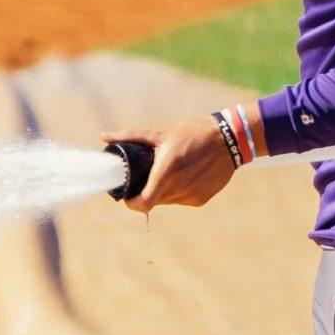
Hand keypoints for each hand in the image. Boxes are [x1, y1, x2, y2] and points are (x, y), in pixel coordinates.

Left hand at [104, 113, 236, 211]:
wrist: (230, 139)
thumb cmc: (192, 132)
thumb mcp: (160, 131)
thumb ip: (130, 135)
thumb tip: (104, 136)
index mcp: (166, 173)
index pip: (143, 203)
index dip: (131, 203)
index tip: (128, 195)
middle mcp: (179, 188)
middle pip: (153, 201)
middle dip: (146, 192)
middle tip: (147, 176)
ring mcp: (192, 196)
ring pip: (168, 202)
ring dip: (163, 192)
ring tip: (169, 172)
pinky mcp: (202, 199)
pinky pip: (182, 200)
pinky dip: (178, 192)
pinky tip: (185, 175)